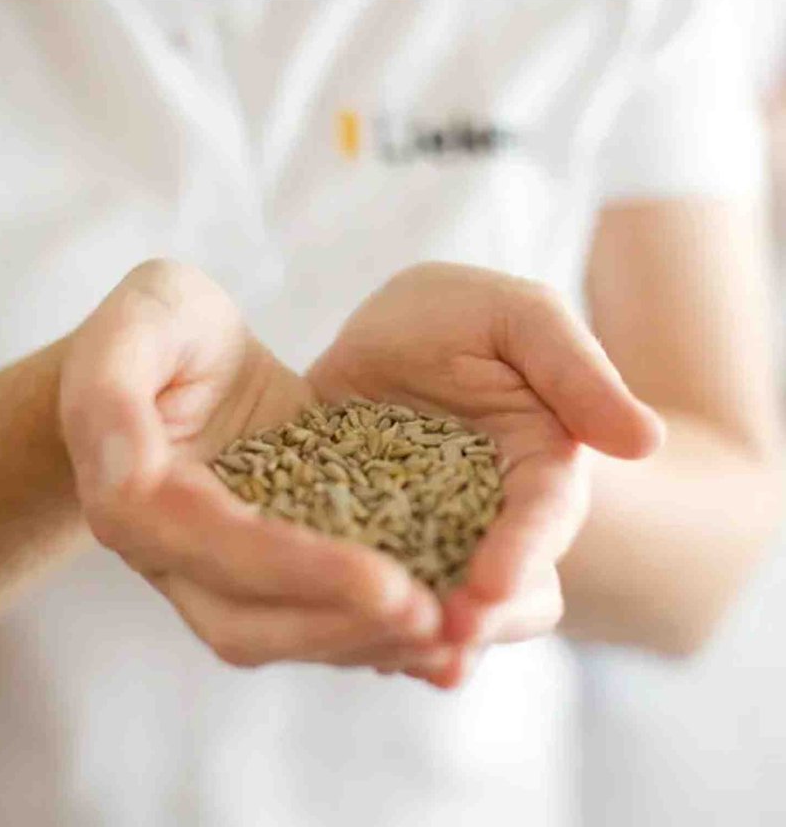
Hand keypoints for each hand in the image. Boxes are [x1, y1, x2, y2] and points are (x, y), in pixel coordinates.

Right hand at [58, 260, 447, 677]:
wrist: (173, 361)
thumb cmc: (159, 327)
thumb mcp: (145, 316)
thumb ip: (116, 381)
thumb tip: (127, 477)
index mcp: (127, 492)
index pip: (212, 546)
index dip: (297, 570)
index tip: (390, 582)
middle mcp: (159, 551)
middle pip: (240, 622)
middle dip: (337, 625)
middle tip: (435, 618)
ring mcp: (202, 573)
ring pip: (273, 637)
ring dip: (358, 643)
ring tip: (447, 632)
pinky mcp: (253, 576)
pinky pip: (303, 622)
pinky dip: (365, 632)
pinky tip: (437, 626)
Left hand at [304, 263, 664, 686]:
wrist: (383, 328)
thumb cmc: (466, 316)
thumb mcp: (519, 318)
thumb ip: (576, 371)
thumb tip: (645, 441)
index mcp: (541, 472)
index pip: (543, 522)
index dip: (523, 555)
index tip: (494, 586)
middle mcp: (492, 523)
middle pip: (503, 593)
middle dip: (481, 620)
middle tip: (445, 637)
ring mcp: (429, 542)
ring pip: (438, 608)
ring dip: (422, 640)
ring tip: (395, 662)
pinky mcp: (365, 546)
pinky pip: (368, 594)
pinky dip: (359, 621)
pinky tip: (333, 636)